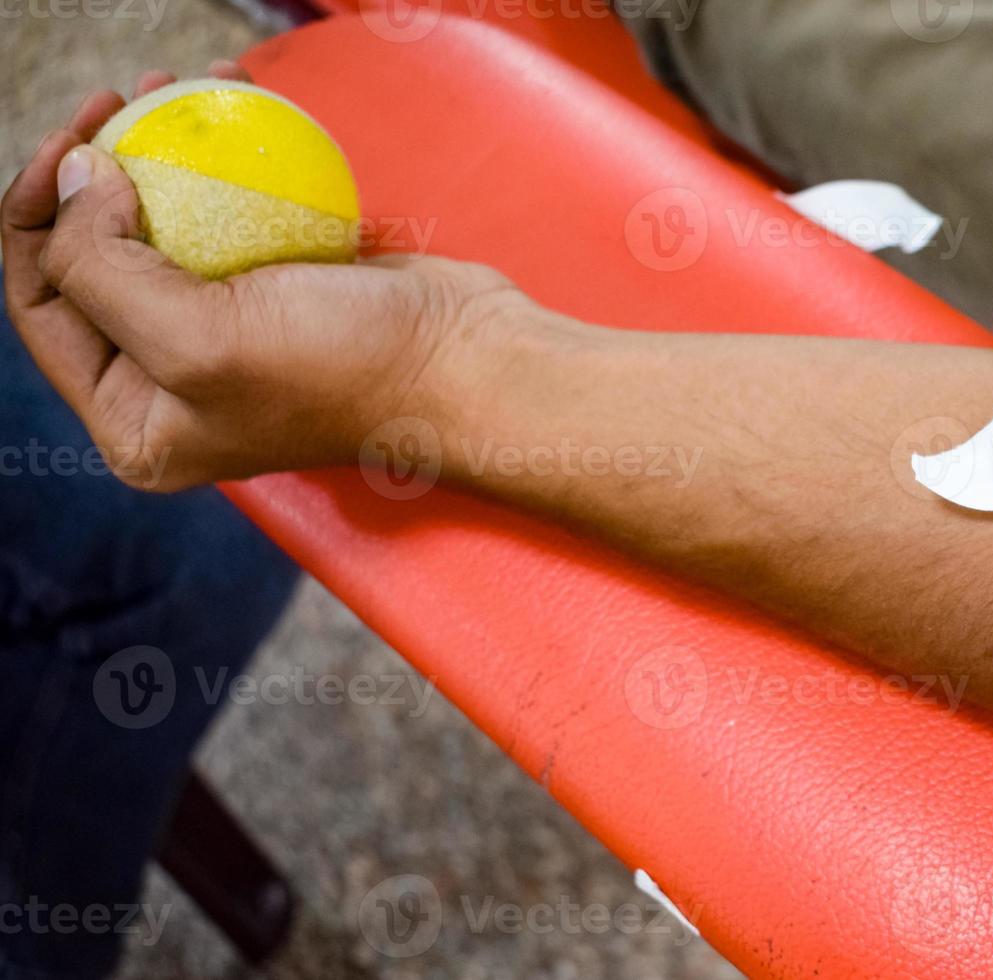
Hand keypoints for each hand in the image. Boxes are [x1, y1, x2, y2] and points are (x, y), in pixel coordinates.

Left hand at [1, 64, 532, 491]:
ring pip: (163, 228)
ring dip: (159, 151)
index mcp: (138, 422)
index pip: (44, 308)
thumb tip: (74, 180)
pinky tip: (235, 102)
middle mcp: (174, 384)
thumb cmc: (343, 370)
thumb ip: (98, 269)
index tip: (74, 142)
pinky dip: (227, 160)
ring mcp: (231, 335)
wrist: (467, 365)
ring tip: (172, 85)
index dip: (37, 218)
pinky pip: (232, 215)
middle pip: (95, 261)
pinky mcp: (283, 292)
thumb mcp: (197, 339)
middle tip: (117, 101)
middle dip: (92, 172)